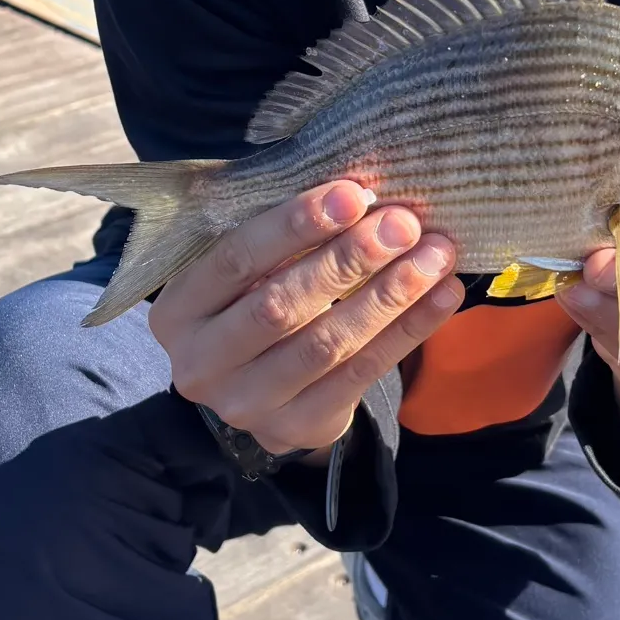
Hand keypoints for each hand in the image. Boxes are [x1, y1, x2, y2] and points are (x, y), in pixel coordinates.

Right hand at [150, 180, 462, 456]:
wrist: (255, 393)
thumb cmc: (252, 306)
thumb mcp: (243, 274)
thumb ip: (280, 239)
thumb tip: (359, 191)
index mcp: (179, 311)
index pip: (235, 260)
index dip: (294, 226)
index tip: (352, 194)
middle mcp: (202, 364)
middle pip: (281, 306)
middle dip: (348, 261)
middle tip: (402, 225)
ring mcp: (246, 404)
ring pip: (327, 344)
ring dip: (388, 296)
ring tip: (434, 256)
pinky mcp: (295, 428)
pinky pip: (361, 374)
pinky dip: (407, 331)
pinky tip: (441, 296)